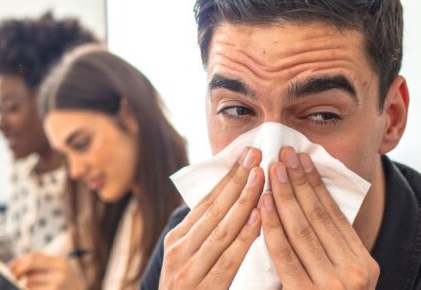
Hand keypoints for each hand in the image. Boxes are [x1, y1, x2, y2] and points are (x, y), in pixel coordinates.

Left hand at [9, 252, 82, 289]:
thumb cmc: (65, 288)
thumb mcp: (57, 273)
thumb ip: (39, 266)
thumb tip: (13, 266)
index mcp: (60, 262)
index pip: (33, 257)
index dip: (18, 261)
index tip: (9, 267)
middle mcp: (60, 270)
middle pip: (30, 265)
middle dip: (17, 270)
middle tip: (10, 277)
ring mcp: (57, 283)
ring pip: (28, 281)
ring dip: (25, 285)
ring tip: (34, 288)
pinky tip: (37, 289)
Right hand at [160, 148, 263, 288]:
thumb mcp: (188, 259)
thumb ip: (205, 235)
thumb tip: (230, 201)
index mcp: (177, 240)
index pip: (206, 202)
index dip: (228, 177)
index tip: (246, 155)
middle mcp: (178, 251)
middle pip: (214, 209)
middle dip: (238, 180)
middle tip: (257, 154)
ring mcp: (189, 270)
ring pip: (221, 228)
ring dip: (244, 200)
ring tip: (262, 176)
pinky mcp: (203, 289)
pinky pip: (229, 258)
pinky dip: (246, 235)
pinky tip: (261, 216)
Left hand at [261, 147, 379, 288]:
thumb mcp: (333, 274)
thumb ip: (323, 247)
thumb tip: (303, 201)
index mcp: (363, 263)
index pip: (334, 215)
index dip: (315, 185)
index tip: (301, 158)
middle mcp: (354, 273)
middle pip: (318, 217)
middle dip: (297, 182)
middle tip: (282, 153)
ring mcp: (332, 285)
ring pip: (301, 230)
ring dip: (283, 196)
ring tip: (270, 169)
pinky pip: (284, 253)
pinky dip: (271, 225)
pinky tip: (261, 204)